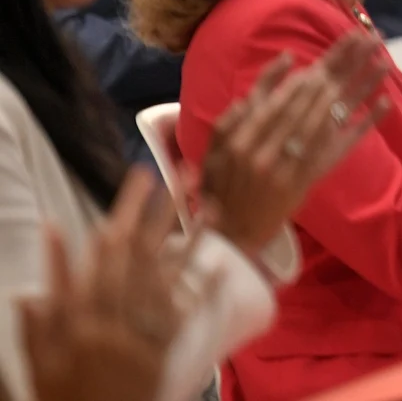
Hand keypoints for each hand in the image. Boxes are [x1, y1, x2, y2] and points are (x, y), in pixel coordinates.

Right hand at [19, 170, 193, 400]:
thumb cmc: (62, 399)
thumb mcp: (40, 364)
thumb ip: (39, 324)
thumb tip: (31, 288)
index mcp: (80, 318)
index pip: (103, 253)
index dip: (122, 213)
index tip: (137, 178)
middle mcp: (115, 319)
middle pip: (140, 255)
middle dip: (159, 211)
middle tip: (176, 172)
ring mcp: (143, 333)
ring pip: (169, 276)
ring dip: (191, 239)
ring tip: (210, 204)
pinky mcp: (163, 351)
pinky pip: (186, 315)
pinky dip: (202, 288)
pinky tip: (221, 263)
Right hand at [196, 33, 389, 257]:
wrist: (233, 233)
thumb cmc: (221, 184)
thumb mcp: (216, 146)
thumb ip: (239, 111)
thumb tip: (270, 77)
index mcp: (247, 138)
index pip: (287, 96)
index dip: (314, 69)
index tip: (338, 44)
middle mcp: (275, 149)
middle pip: (316, 98)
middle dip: (343, 66)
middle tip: (366, 38)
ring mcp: (299, 164)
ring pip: (335, 115)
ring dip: (361, 86)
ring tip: (382, 59)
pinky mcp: (316, 176)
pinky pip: (345, 145)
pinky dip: (365, 122)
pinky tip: (385, 101)